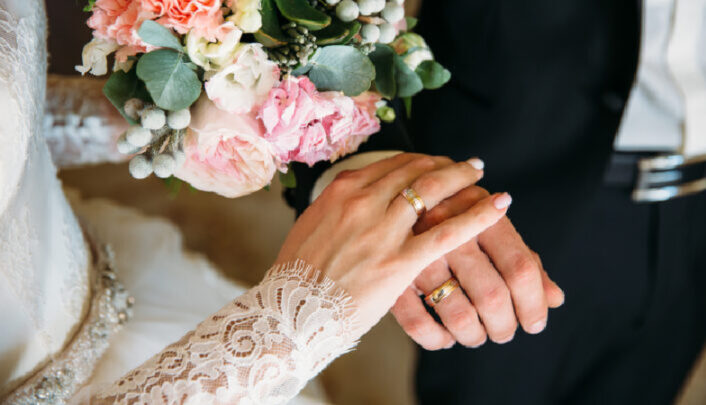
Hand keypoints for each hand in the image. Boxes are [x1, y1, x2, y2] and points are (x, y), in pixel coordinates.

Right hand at [276, 154, 511, 335]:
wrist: (289, 313)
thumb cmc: (297, 275)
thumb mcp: (311, 227)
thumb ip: (337, 209)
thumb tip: (352, 202)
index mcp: (341, 191)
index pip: (390, 164)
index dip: (418, 160)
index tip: (434, 162)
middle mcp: (363, 201)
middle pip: (414, 170)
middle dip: (443, 164)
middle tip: (464, 164)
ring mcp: (383, 230)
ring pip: (433, 190)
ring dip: (462, 176)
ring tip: (479, 172)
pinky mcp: (400, 261)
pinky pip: (448, 232)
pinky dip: (479, 214)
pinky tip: (499, 204)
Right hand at [391, 185, 564, 349]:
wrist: (394, 197)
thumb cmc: (455, 217)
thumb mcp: (490, 227)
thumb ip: (525, 260)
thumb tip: (554, 299)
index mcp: (481, 214)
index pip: (520, 268)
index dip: (534, 304)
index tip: (535, 323)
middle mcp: (450, 231)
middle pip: (492, 296)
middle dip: (505, 326)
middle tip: (504, 332)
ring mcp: (418, 254)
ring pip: (458, 315)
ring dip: (474, 336)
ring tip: (478, 335)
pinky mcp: (393, 275)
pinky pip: (417, 324)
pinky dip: (436, 339)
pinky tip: (445, 336)